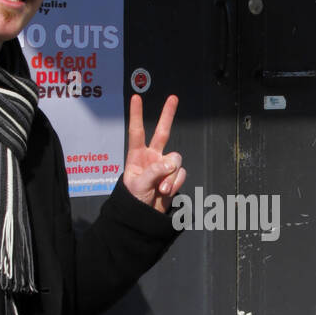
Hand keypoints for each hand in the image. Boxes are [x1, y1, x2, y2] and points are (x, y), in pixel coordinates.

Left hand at [122, 93, 185, 212]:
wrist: (144, 216)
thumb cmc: (134, 200)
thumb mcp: (139, 185)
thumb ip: (154, 171)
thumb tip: (170, 163)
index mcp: (137, 156)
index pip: (137, 132)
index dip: (137, 115)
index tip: (136, 98)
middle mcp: (152, 157)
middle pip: (162, 132)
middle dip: (168, 115)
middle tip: (173, 98)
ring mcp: (164, 166)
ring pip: (176, 160)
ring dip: (170, 176)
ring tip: (161, 189)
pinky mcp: (174, 176)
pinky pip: (180, 174)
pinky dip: (175, 183)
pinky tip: (166, 192)